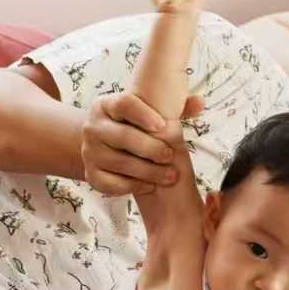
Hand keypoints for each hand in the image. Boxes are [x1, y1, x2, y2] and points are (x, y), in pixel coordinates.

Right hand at [80, 91, 202, 195]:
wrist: (107, 147)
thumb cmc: (136, 127)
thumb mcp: (150, 114)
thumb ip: (176, 109)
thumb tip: (199, 103)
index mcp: (106, 105)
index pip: (123, 104)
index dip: (144, 115)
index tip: (163, 126)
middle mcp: (92, 126)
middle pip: (122, 136)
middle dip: (150, 148)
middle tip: (170, 155)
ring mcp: (89, 151)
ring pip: (119, 162)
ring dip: (148, 170)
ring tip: (170, 175)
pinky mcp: (90, 174)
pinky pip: (111, 183)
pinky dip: (132, 186)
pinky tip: (151, 185)